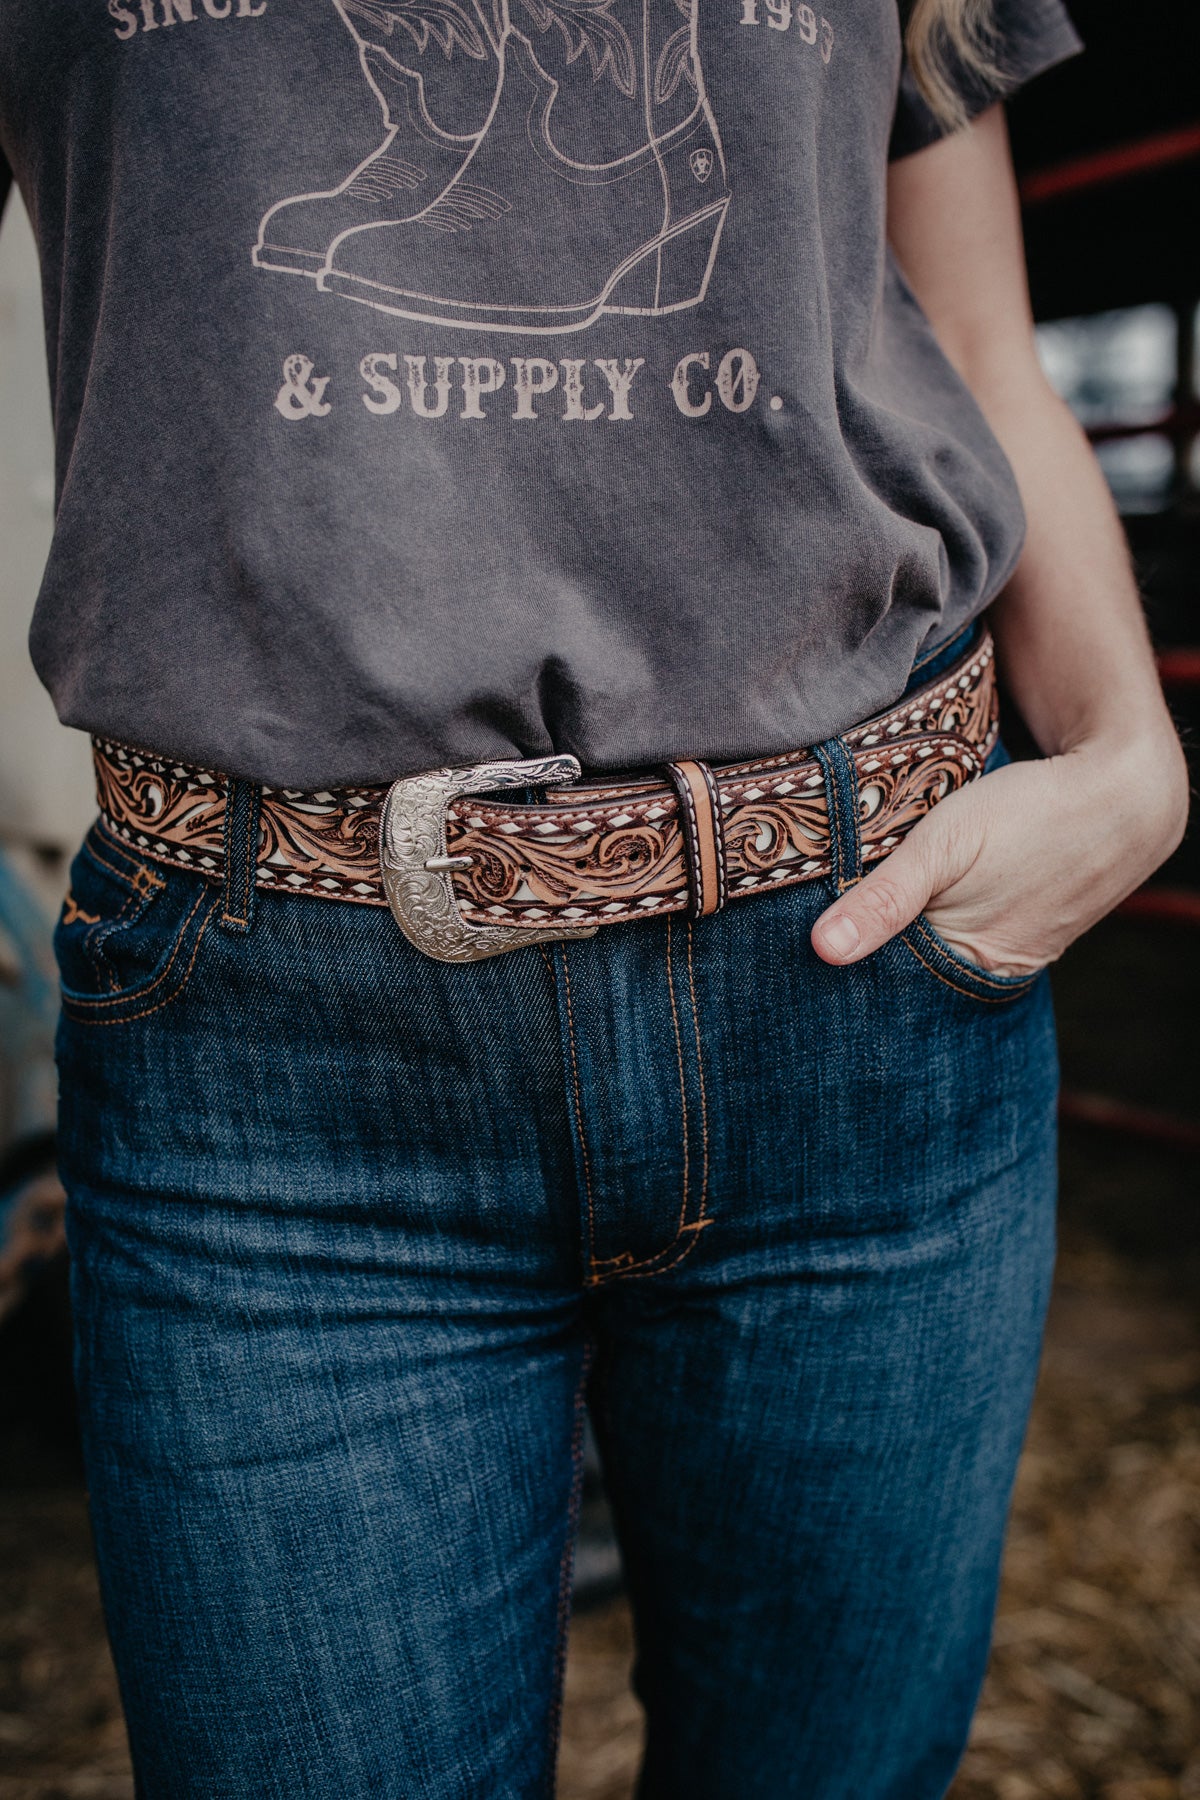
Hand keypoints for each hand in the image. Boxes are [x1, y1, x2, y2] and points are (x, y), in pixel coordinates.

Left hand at [811, 736, 1188, 976]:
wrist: (1125, 794)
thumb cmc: (1029, 813)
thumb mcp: (943, 844)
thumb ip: (883, 898)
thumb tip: (821, 951)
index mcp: (968, 964)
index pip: (886, 988)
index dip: (847, 969)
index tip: (803, 960)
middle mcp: (990, 974)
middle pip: (911, 980)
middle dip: (871, 962)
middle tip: (822, 937)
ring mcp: (1014, 956)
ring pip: (939, 959)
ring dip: (905, 942)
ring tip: (868, 917)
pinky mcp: (1026, 933)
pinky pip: (968, 942)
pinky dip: (941, 928)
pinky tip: (924, 906)